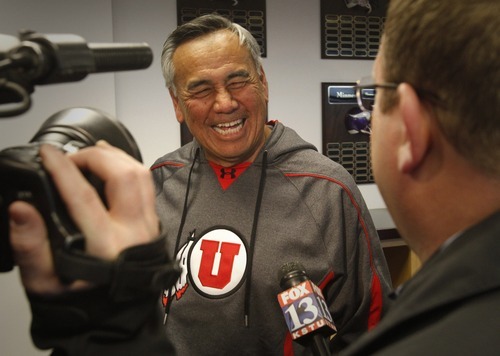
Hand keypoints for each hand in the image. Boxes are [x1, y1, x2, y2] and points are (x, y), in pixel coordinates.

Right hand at [9, 141, 158, 294]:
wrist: (115, 316)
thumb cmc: (82, 301)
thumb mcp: (45, 282)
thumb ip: (31, 246)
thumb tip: (21, 209)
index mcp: (104, 247)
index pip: (83, 196)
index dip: (63, 169)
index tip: (47, 154)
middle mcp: (133, 233)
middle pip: (123, 176)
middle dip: (94, 156)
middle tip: (70, 158)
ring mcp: (148, 227)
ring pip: (140, 175)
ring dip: (115, 157)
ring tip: (90, 153)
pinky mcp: (153, 224)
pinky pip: (146, 185)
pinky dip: (128, 167)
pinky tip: (111, 163)